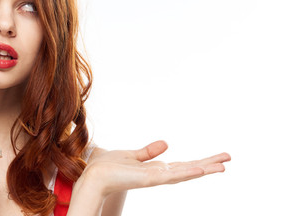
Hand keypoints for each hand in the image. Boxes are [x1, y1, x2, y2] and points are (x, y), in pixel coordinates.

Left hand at [81, 141, 230, 195]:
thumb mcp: (133, 155)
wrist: (93, 174)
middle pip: (188, 169)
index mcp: (156, 169)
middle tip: (228, 159)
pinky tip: (199, 169)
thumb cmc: (109, 166)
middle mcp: (159, 175)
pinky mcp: (147, 179)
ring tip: (222, 165)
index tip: (217, 157)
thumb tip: (167, 143)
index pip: (183, 165)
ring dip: (203, 169)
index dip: (201, 162)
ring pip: (184, 173)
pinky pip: (169, 176)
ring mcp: (155, 178)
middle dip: (208, 164)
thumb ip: (149, 152)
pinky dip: (185, 173)